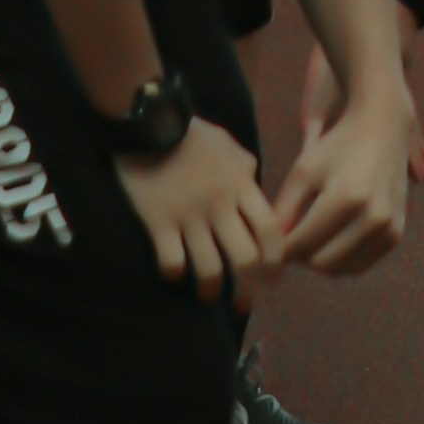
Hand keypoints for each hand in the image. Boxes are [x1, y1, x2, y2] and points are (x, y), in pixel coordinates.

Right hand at [119, 120, 277, 300]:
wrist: (147, 120)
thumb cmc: (189, 133)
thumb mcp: (227, 144)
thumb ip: (244, 167)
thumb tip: (255, 184)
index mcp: (241, 184)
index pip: (270, 231)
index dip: (276, 261)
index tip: (273, 280)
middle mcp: (220, 205)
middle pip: (246, 259)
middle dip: (249, 289)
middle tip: (244, 303)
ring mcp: (189, 215)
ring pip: (210, 269)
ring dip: (211, 291)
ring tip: (206, 297)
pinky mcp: (158, 221)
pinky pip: (172, 262)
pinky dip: (174, 274)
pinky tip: (174, 275)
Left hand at [266, 88, 413, 280]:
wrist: (384, 129)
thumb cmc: (337, 147)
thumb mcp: (303, 171)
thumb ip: (284, 211)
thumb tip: (272, 251)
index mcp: (347, 197)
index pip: (302, 244)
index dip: (281, 248)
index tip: (272, 241)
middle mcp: (373, 217)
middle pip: (321, 263)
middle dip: (301, 255)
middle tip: (292, 238)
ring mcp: (388, 229)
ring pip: (340, 270)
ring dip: (320, 260)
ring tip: (310, 237)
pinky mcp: (395, 236)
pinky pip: (359, 266)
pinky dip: (341, 260)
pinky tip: (331, 240)